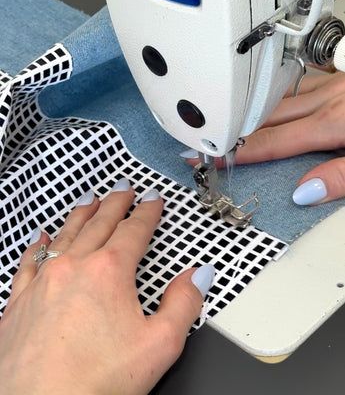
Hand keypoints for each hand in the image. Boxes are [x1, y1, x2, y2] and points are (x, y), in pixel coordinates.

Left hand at [0, 179, 213, 394]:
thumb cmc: (94, 382)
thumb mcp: (159, 345)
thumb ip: (183, 304)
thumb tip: (199, 275)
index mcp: (108, 273)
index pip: (134, 230)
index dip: (147, 213)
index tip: (152, 201)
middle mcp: (73, 267)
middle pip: (99, 223)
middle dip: (115, 203)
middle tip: (124, 189)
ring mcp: (43, 281)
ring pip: (65, 235)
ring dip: (81, 214)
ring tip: (90, 200)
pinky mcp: (20, 300)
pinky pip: (30, 261)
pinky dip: (39, 245)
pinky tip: (42, 237)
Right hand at [181, 72, 344, 205]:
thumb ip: (340, 176)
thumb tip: (304, 193)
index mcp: (332, 121)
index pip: (271, 142)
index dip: (236, 152)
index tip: (207, 157)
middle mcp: (327, 98)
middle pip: (265, 116)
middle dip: (231, 128)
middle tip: (204, 137)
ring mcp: (333, 82)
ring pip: (279, 95)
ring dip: (251, 107)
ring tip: (227, 115)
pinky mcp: (341, 75)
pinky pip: (299, 79)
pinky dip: (278, 90)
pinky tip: (270, 92)